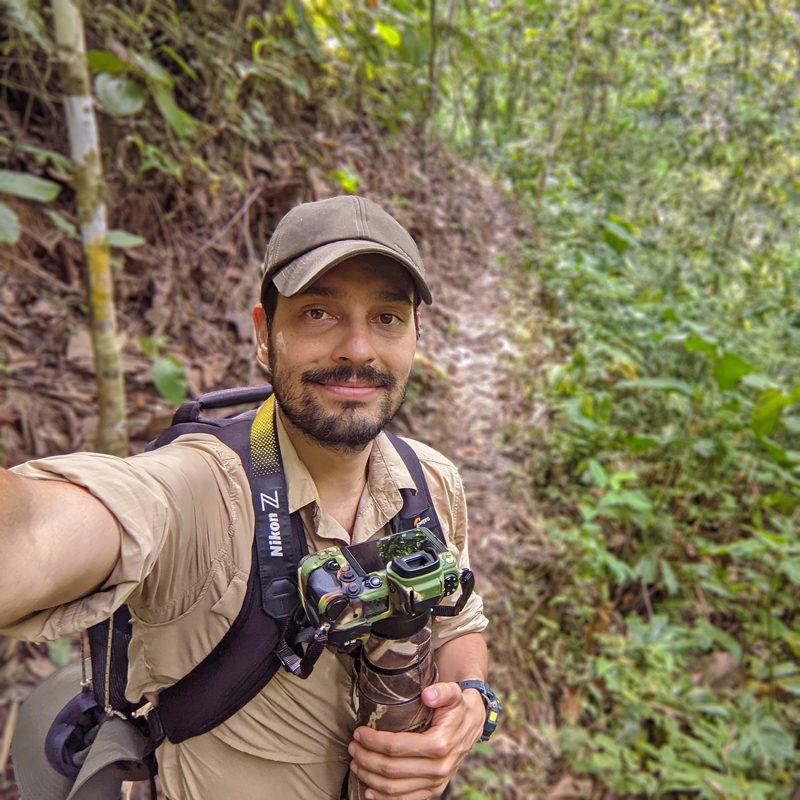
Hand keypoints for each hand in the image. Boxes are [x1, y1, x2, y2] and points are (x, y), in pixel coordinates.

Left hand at [348, 681, 484, 799]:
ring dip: (370, 777)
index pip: (397, 747)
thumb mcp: (453, 693)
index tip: (359, 732)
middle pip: (391, 769)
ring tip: (356, 763)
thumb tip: (427, 694)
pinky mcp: (433, 790)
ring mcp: (436, 783)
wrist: (473, 724)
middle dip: (366, 758)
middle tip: (352, 746)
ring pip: (394, 788)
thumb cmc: (457, 707)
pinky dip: (384, 798)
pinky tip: (369, 789)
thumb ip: (442, 691)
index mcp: (440, 744)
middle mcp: (438, 768)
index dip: (374, 741)